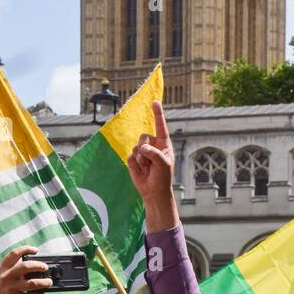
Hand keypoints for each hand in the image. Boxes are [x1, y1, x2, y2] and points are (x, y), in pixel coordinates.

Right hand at [0, 246, 52, 293]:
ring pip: (32, 283)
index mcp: (0, 269)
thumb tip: (27, 267)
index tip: (35, 250)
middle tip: (45, 267)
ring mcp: (11, 288)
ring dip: (44, 282)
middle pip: (26, 266)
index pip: (14, 254)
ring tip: (49, 282)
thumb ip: (8, 270)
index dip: (26, 249)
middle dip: (39, 265)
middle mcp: (5, 277)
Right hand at [126, 101, 178, 231]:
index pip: (160, 126)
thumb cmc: (162, 178)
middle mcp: (152, 145)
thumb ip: (154, 153)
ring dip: (141, 159)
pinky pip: (130, 156)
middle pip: (144, 136)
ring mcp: (142, 151)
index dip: (157, 114)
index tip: (155, 102)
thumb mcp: (163, 165)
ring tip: (147, 168)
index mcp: (163, 144)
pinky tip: (141, 171)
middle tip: (151, 162)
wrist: (153, 192)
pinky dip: (135, 164)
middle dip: (146, 149)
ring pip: (136, 146)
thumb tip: (142, 148)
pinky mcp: (133, 159)